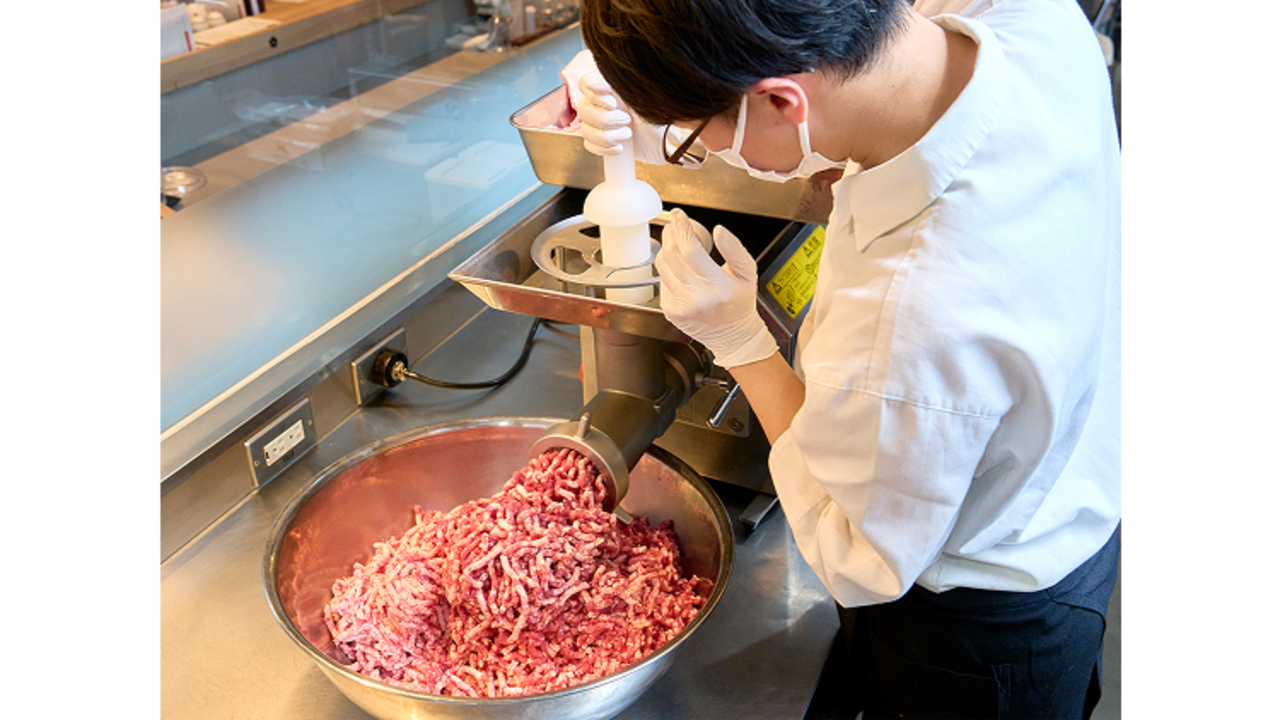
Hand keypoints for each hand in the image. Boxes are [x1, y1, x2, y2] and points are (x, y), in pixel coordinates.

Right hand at [559, 51, 666, 162]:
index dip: (594, 96)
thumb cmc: (656, 113)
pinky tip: (620, 148)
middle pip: (583, 111)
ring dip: (608, 136)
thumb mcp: (636, 93)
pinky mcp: (603, 143)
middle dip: (606, 120)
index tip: (612, 104)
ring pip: (585, 131)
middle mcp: (601, 105)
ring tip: (628, 134)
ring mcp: (600, 125)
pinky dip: (605, 149)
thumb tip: (590, 83)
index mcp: (608, 88)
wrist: (667, 140)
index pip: (585, 84)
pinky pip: (590, 146)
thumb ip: (611, 83)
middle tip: (627, 121)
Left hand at [656, 208, 778, 367]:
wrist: (732, 336)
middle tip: (676, 225)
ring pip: (662, 267)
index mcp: (719, 288)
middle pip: (672, 255)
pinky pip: (662, 281)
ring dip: (666, 249)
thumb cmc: (740, 303)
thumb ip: (735, 249)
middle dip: (671, 235)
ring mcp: (681, 307)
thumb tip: (718, 230)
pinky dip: (668, 269)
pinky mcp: (671, 311)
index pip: (692, 250)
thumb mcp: (748, 273)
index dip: (682, 228)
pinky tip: (679, 268)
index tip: (679, 215)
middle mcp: (698, 299)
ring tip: (676, 242)